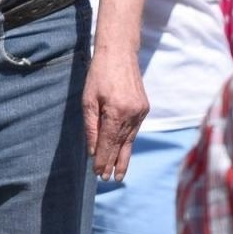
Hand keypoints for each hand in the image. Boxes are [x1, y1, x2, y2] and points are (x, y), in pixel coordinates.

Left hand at [82, 48, 147, 181]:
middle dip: (114, 163)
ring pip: (130, 140)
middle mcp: (132, 114)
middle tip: (108, 180)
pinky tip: (123, 152)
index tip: (98, 174)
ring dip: (123, 157)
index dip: (103, 159)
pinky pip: (135, 130)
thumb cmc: (98, 75)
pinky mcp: (144, 108)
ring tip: (118, 174)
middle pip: (121, 145)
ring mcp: (141, 111)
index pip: (109, 143)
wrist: (119, 53)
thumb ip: (90, 127)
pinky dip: (128, 142)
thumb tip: (93, 150)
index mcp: (116, 112)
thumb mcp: (88, 100)